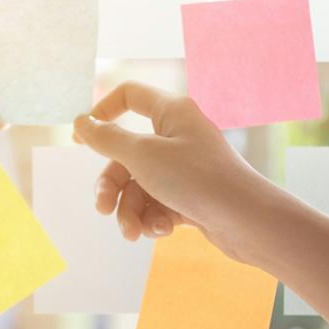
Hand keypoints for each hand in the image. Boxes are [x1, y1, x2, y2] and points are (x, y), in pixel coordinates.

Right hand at [73, 82, 271, 262]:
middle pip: (127, 154)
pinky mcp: (190, 196)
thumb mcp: (143, 156)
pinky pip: (157, 203)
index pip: (130, 96)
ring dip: (131, 210)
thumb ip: (107, 139)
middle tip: (103, 208)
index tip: (80, 139)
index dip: (102, 112)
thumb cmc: (197, 179)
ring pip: (139, 185)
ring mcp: (185, 167)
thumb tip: (81, 122)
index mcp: (172, 112)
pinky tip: (162, 231)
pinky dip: (153, 218)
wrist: (248, 222)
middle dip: (113, 186)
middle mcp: (179, 136)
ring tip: (134, 232)